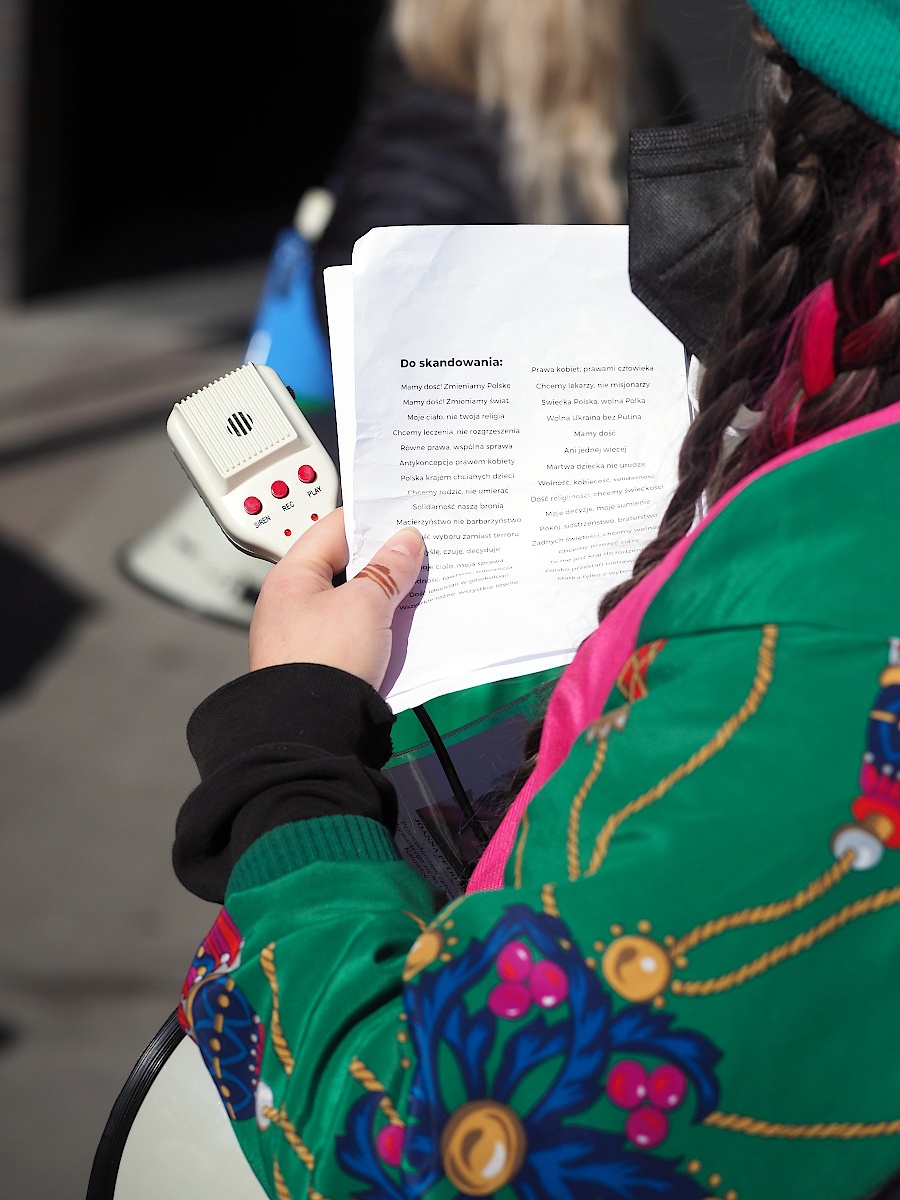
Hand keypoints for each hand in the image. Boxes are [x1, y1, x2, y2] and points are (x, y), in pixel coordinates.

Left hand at [248, 508, 424, 689]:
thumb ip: (388, 569)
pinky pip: (357, 635)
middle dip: (383, 561)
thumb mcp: (365, 604)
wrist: (310, 733)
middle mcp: (293, 605)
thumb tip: (406, 541)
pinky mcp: (323, 666)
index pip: (333, 529)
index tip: (405, 515)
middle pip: (345, 567)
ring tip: (420, 587)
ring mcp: (306, 637)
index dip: (372, 519)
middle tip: (421, 552)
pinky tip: (405, 627)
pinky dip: (380, 628)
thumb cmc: (324, 663)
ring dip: (385, 597)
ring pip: (354, 603)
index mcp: (291, 578)